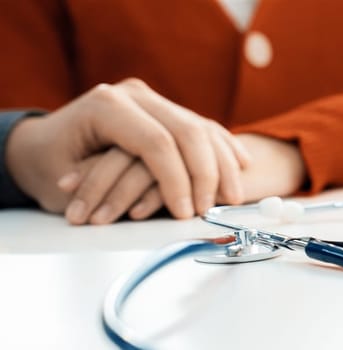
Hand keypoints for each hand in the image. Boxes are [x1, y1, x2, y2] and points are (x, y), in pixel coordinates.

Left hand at [6, 78, 249, 221]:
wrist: (44, 143)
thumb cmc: (51, 164)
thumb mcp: (66, 180)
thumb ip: (108, 188)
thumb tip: (143, 212)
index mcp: (107, 104)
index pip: (156, 141)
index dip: (175, 181)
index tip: (184, 213)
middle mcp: (135, 94)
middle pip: (188, 131)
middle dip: (203, 176)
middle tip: (207, 210)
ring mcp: (155, 100)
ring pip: (203, 129)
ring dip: (222, 166)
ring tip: (232, 198)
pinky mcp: (168, 110)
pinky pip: (207, 128)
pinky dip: (226, 150)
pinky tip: (243, 168)